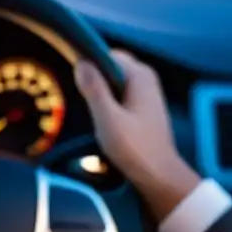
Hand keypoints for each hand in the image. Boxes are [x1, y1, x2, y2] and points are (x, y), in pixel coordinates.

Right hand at [74, 49, 201, 221]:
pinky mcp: (145, 106)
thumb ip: (94, 89)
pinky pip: (121, 92)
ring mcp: (147, 91)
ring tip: (85, 105)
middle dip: (94, 76)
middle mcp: (146, 77)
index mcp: (139, 75)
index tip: (71, 78)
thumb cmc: (134, 148)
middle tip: (76, 93)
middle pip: (111, 66)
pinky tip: (99, 114)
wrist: (160, 177)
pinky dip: (109, 98)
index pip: (106, 54)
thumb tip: (81, 62)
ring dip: (100, 89)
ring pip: (115, 80)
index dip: (88, 63)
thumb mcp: (108, 119)